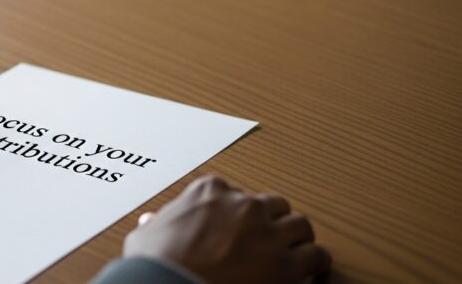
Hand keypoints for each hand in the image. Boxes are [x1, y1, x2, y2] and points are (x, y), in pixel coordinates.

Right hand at [123, 175, 330, 283]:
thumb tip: (150, 223)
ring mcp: (267, 233)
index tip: (234, 225)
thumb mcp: (145, 236)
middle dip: (272, 221)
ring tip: (295, 252)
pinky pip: (316, 256)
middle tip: (268, 238)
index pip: (234, 191)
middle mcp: (244, 205)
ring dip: (297, 238)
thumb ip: (155, 224)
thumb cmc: (156, 264)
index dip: (236, 211)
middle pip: (273, 204)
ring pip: (300, 225)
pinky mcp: (286, 264)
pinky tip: (311, 270)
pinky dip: (315, 263)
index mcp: (210, 191)